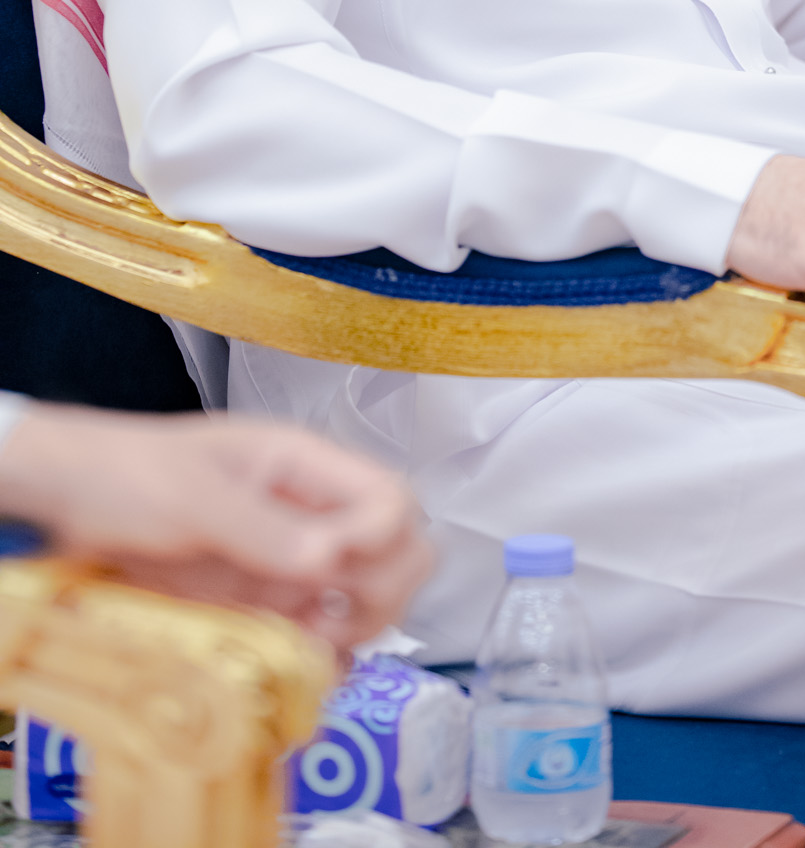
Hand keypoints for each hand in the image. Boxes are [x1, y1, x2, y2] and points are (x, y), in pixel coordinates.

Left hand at [0, 408, 431, 647]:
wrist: (73, 503)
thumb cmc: (131, 478)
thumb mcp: (193, 495)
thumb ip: (260, 526)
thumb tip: (331, 560)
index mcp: (307, 467)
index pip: (391, 498)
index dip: (379, 537)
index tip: (329, 567)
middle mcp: (313, 514)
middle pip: (399, 550)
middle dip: (383, 592)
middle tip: (329, 621)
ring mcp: (292, 563)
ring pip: (369, 598)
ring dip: (354, 631)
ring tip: (305, 649)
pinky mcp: (265, 605)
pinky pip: (320, 634)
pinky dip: (321, 657)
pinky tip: (294, 668)